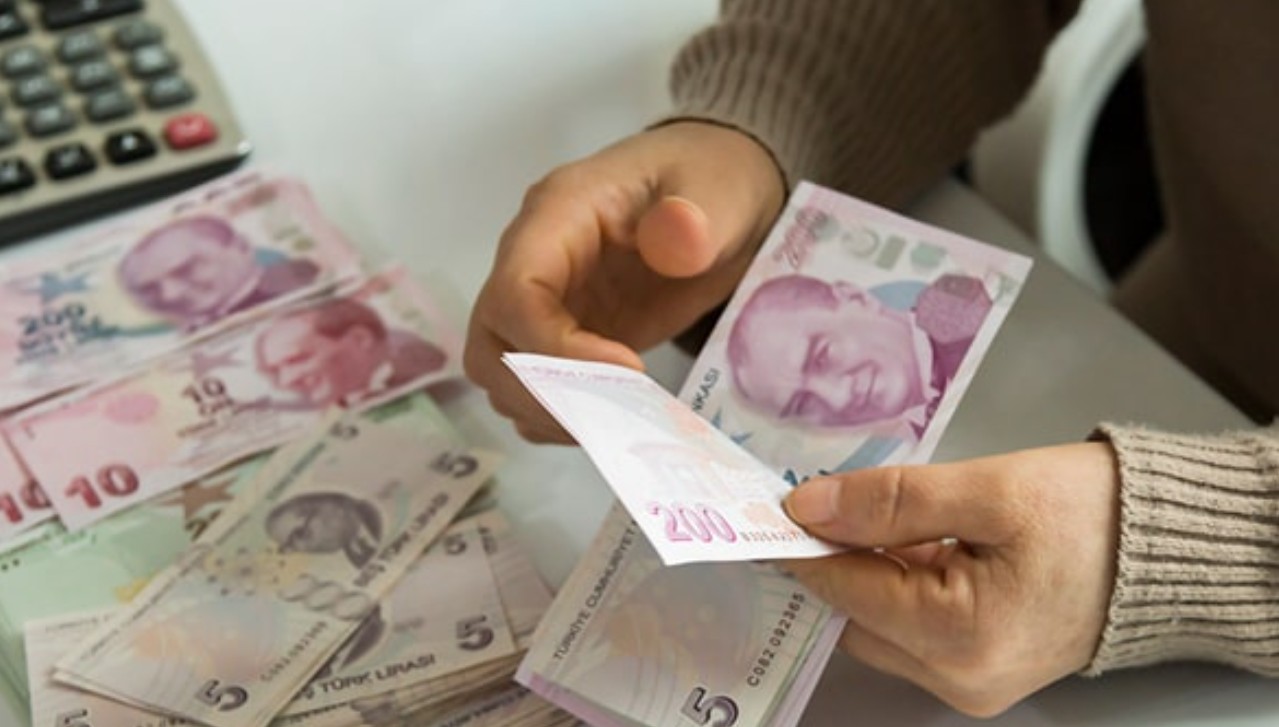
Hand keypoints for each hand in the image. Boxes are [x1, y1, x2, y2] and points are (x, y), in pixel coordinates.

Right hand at [464, 121, 784, 441]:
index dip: (555, 347)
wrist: (720, 199)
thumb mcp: (718, 190)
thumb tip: (673, 238)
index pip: (515, 293)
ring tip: (621, 417)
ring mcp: (543, 303)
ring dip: (549, 411)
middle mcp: (533, 261)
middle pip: (490, 342)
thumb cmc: (712, 182)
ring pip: (499, 373)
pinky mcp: (561, 337)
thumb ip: (695, 217)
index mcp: (557, 215)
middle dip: (544, 392)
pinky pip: (529, 390)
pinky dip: (559, 418)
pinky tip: (613, 419)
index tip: (629, 368)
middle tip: (617, 411)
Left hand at [781, 442, 1119, 716]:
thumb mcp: (991, 490)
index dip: (803, 543)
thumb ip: (893, 501)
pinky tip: (907, 539)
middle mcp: (959, 676)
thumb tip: (809, 509)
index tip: (769, 505)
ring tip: (869, 510)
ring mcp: (972, 681)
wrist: (1172, 547)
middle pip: (856, 613)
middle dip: (835, 556)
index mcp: (959, 636)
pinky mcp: (983, 668)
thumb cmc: (1094, 515)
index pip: (845, 589)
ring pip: (881, 623)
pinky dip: (901, 584)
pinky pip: (915, 628)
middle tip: (819, 496)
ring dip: (868, 569)